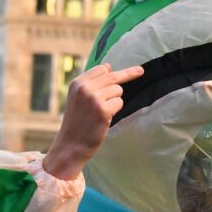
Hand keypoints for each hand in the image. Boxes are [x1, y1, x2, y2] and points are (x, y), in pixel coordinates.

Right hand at [43, 64, 143, 179]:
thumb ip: (91, 83)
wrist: (70, 145)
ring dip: (114, 101)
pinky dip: (115, 110)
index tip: (126, 68)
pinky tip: (104, 118)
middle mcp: (85, 88)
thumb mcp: (77, 98)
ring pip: (118, 90)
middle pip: (112, 77)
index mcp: (77, 83)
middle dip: (129, 74)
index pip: (101, 69)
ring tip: (101, 112)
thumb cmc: (76, 122)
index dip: (112, 71)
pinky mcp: (103, 110)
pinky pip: (119, 102)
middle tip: (141, 71)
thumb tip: (109, 66)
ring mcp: (94, 98)